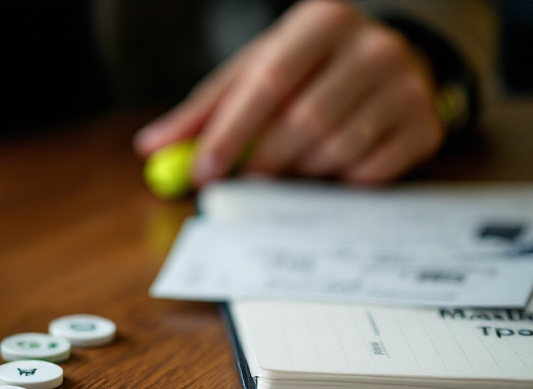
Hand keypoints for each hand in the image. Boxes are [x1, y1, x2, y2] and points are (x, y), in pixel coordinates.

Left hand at [135, 0, 443, 184]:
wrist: (390, 62)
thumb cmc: (308, 68)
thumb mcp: (255, 71)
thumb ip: (204, 109)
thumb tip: (152, 146)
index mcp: (323, 20)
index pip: (269, 81)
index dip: (231, 131)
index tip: (203, 171)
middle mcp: (372, 46)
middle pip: (302, 121)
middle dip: (262, 160)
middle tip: (241, 180)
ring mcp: (406, 85)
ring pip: (334, 151)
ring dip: (298, 172)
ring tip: (287, 165)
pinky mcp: (424, 125)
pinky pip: (367, 174)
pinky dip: (336, 181)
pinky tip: (328, 165)